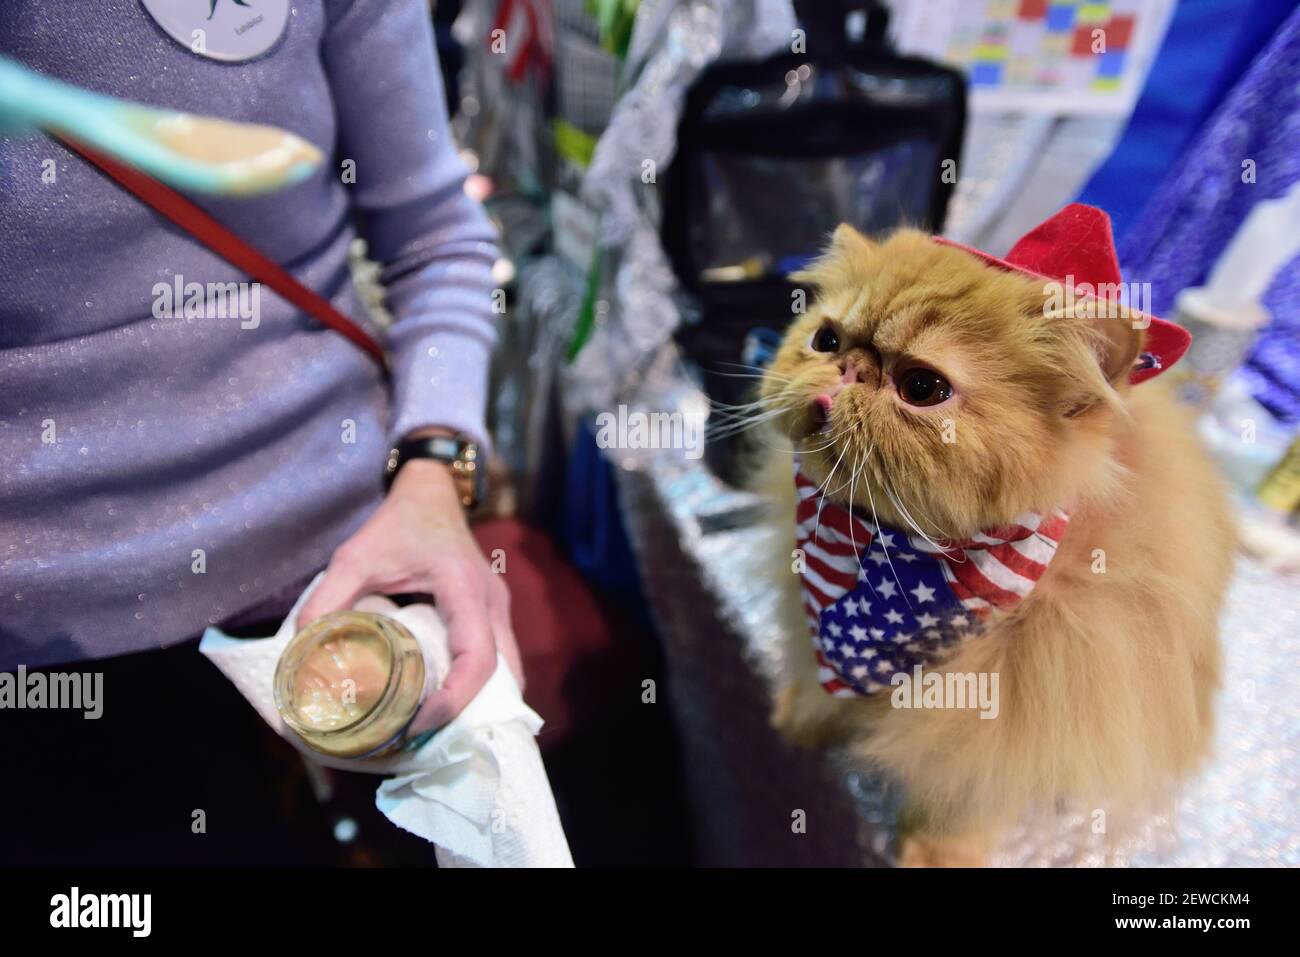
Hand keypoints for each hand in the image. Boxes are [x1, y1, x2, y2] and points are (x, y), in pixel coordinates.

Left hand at [297, 458, 522, 732]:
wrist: (430, 493)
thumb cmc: (396, 523)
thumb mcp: (354, 556)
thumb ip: (326, 601)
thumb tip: (302, 654)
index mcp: (463, 587)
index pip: (476, 657)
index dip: (455, 699)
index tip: (419, 723)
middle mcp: (491, 601)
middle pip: (502, 673)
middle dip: (471, 713)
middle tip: (426, 738)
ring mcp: (498, 608)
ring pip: (507, 669)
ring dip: (481, 703)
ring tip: (437, 728)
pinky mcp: (492, 612)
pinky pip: (499, 659)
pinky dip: (481, 686)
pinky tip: (450, 703)